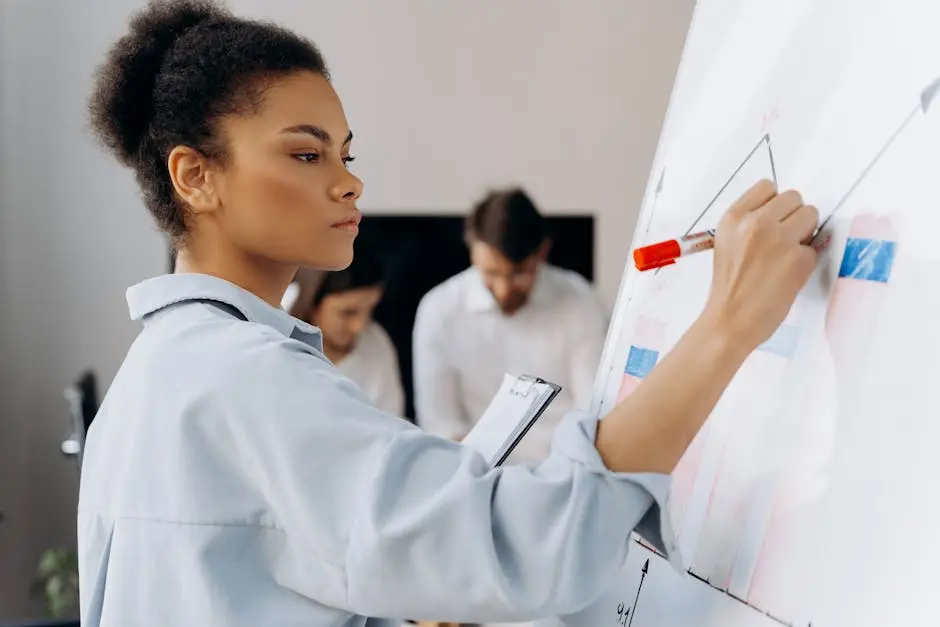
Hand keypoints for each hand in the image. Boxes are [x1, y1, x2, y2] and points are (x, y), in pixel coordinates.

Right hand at [704, 179, 818, 350]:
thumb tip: (782, 214)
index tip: (772, 220)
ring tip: (787, 255)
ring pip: (811, 214)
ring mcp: (779, 239)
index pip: (768, 186)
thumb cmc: (728, 287)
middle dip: (793, 216)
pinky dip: (806, 259)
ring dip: (805, 232)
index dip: (774, 204)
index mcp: (733, 218)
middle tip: (783, 240)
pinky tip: (789, 274)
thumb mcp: (726, 244)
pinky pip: (815, 246)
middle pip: (794, 197)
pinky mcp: (799, 258)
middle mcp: (756, 223)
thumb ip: (749, 224)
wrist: (730, 320)